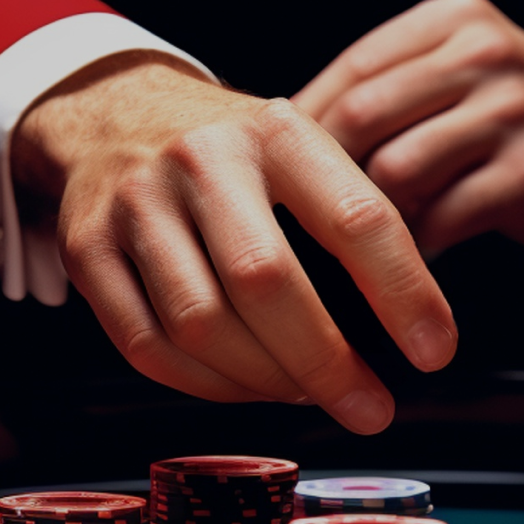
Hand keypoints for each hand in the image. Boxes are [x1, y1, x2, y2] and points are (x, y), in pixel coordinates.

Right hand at [12, 51, 456, 434]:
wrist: (115, 113)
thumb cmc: (234, 155)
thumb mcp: (300, 153)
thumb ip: (352, 224)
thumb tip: (414, 331)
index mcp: (277, 132)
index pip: (356, 217)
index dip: (404, 294)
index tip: (435, 354)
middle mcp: (201, 160)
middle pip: (265, 281)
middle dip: (327, 364)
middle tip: (371, 410)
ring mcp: (134, 205)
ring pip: (201, 327)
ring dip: (265, 383)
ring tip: (304, 392)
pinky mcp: (87, 249)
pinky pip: (148, 348)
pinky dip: (207, 387)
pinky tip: (244, 387)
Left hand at [294, 0, 523, 254]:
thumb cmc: (516, 113)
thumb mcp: (461, 69)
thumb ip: (389, 87)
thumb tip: (282, 137)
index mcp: (453, 21)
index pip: (354, 69)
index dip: (305, 125)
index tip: (276, 167)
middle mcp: (483, 55)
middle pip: (363, 117)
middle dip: (324, 175)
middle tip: (307, 214)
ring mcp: (512, 113)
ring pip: (396, 171)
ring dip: (369, 216)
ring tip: (360, 237)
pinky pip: (442, 218)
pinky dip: (415, 245)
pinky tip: (410, 255)